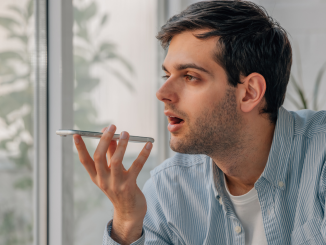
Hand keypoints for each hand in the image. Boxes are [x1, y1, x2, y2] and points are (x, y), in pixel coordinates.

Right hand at [73, 124, 152, 242]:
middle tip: (112, 126)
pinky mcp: (129, 187)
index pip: (84, 161)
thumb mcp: (111, 173)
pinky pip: (136, 167)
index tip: (77, 134)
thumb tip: (110, 135)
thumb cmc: (120, 188)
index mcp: (96, 177)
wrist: (129, 212)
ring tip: (125, 133)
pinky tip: (148, 145)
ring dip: (121, 145)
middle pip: (99, 157)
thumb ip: (110, 154)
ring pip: (116, 161)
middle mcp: (103, 181)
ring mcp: (116, 185)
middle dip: (104, 140)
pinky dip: (143, 154)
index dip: (80, 148)